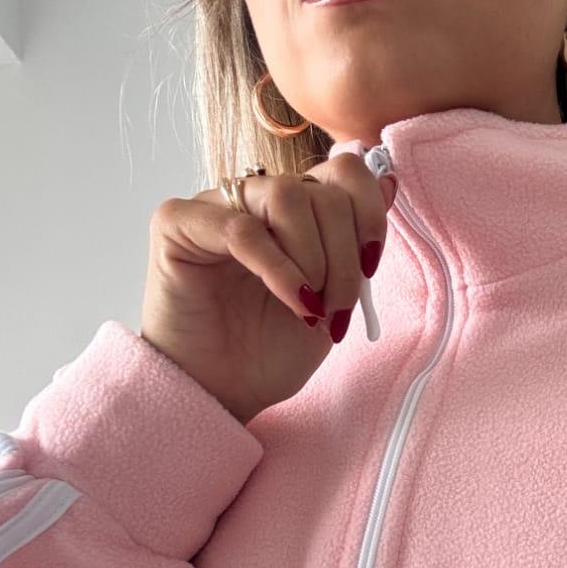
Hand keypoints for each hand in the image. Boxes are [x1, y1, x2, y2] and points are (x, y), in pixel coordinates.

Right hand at [140, 154, 397, 422]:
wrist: (219, 396)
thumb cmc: (267, 354)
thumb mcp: (331, 299)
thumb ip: (355, 244)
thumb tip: (389, 180)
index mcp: (291, 211)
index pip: (341, 171)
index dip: (368, 214)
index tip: (370, 267)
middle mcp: (253, 199)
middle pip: (319, 189)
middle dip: (343, 255)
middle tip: (336, 310)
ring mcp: (214, 206)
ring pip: (285, 196)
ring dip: (313, 259)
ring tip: (310, 309)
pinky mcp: (177, 223)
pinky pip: (241, 228)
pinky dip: (278, 269)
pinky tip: (294, 303)